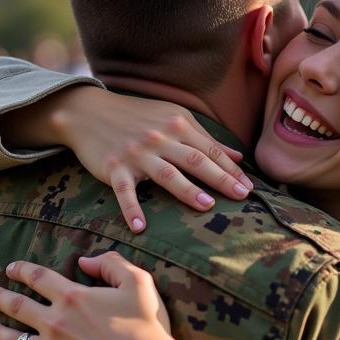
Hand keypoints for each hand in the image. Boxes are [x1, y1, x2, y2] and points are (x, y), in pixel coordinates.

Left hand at [0, 253, 182, 339]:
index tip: (11, 268)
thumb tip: (86, 260)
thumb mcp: (138, 283)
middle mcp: (55, 322)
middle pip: (18, 306)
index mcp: (73, 297)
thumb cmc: (144, 328)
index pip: (39, 278)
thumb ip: (112, 264)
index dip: (22, 270)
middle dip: (0, 298)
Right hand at [2, 84, 254, 232]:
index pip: (210, 150)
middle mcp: (159, 138)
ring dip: (187, 190)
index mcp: (177, 124)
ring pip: (167, 174)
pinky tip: (140, 228)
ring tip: (207, 205)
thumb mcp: (173, 118)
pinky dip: (131, 210)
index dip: (231, 169)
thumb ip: (204, 138)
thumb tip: (238, 157)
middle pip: (195, 161)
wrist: (89, 111)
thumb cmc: (136, 116)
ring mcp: (137, 154)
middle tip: (242, 197)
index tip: (249, 188)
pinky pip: (125, 192)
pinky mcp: (114, 168)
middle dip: (221, 179)